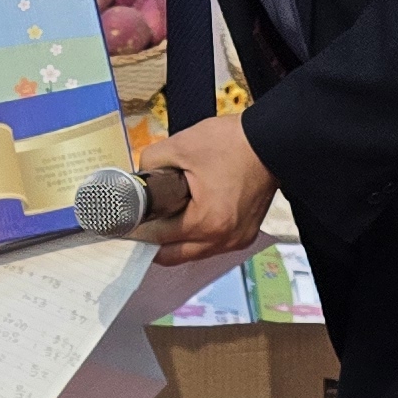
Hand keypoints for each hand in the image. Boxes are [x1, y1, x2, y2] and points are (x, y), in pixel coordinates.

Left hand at [135, 111, 273, 267]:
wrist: (271, 141)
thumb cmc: (231, 143)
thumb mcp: (180, 145)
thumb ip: (151, 164)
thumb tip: (139, 180)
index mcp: (206, 222)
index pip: (159, 239)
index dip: (138, 228)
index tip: (126, 221)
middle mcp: (224, 239)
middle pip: (174, 256)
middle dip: (154, 242)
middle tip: (141, 223)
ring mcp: (237, 240)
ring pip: (194, 253)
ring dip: (177, 241)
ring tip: (165, 216)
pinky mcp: (246, 234)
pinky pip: (212, 245)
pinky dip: (197, 236)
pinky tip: (189, 216)